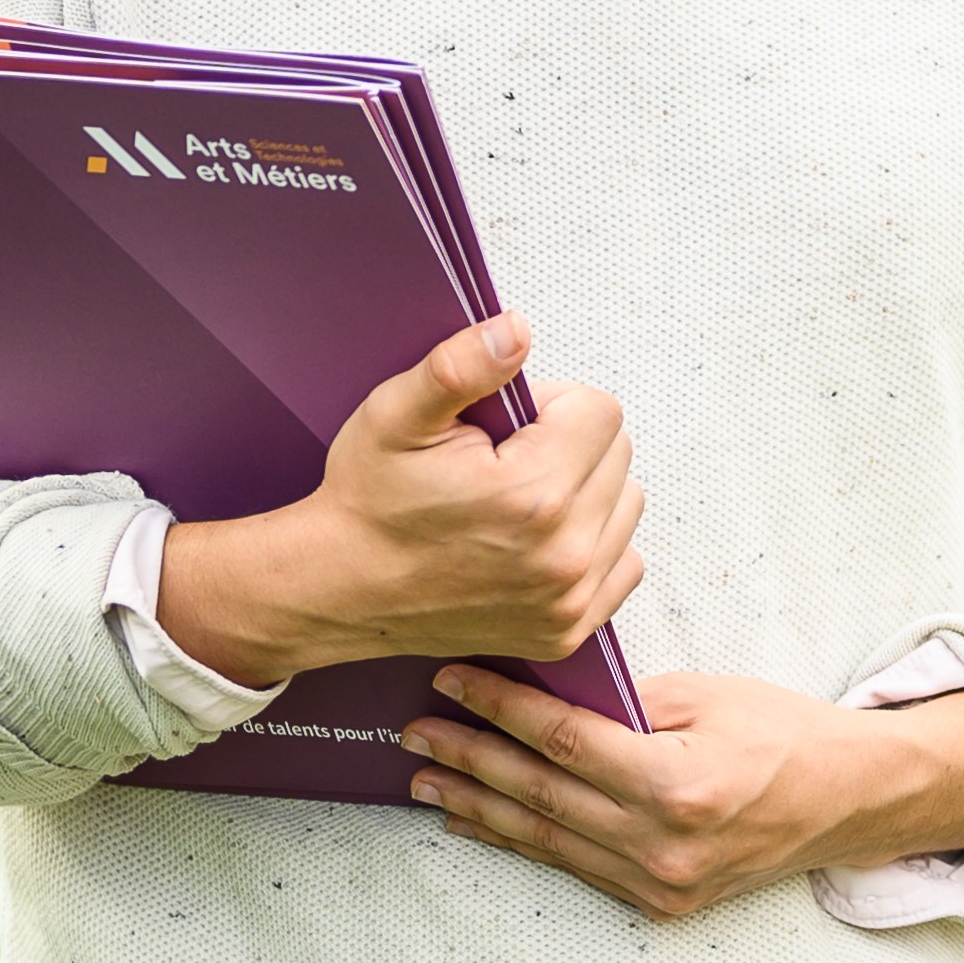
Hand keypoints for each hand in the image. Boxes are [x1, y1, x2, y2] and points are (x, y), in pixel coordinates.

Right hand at [155, 316, 640, 687]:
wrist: (339, 588)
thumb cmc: (367, 502)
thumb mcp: (395, 416)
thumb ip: (461, 367)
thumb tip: (516, 330)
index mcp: (534, 493)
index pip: (600, 411)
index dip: (551, 405)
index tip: (506, 426)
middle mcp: (564, 554)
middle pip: (617, 456)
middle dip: (569, 445)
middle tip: (504, 461)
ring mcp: (570, 600)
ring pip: (625, 506)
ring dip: (586, 492)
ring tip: (521, 499)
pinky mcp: (567, 632)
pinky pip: (623, 564)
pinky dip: (592, 545)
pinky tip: (539, 540)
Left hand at [402, 663, 963, 915]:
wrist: (850, 802)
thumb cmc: (785, 735)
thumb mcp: (709, 697)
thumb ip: (625, 703)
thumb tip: (545, 690)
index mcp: (678, 784)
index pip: (562, 741)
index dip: (499, 710)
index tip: (452, 682)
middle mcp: (663, 843)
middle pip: (540, 794)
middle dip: (470, 760)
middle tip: (416, 734)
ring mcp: (659, 881)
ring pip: (546, 839)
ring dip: (479, 808)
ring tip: (426, 782)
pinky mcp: (659, 901)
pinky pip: (574, 866)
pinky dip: (523, 840)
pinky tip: (479, 821)